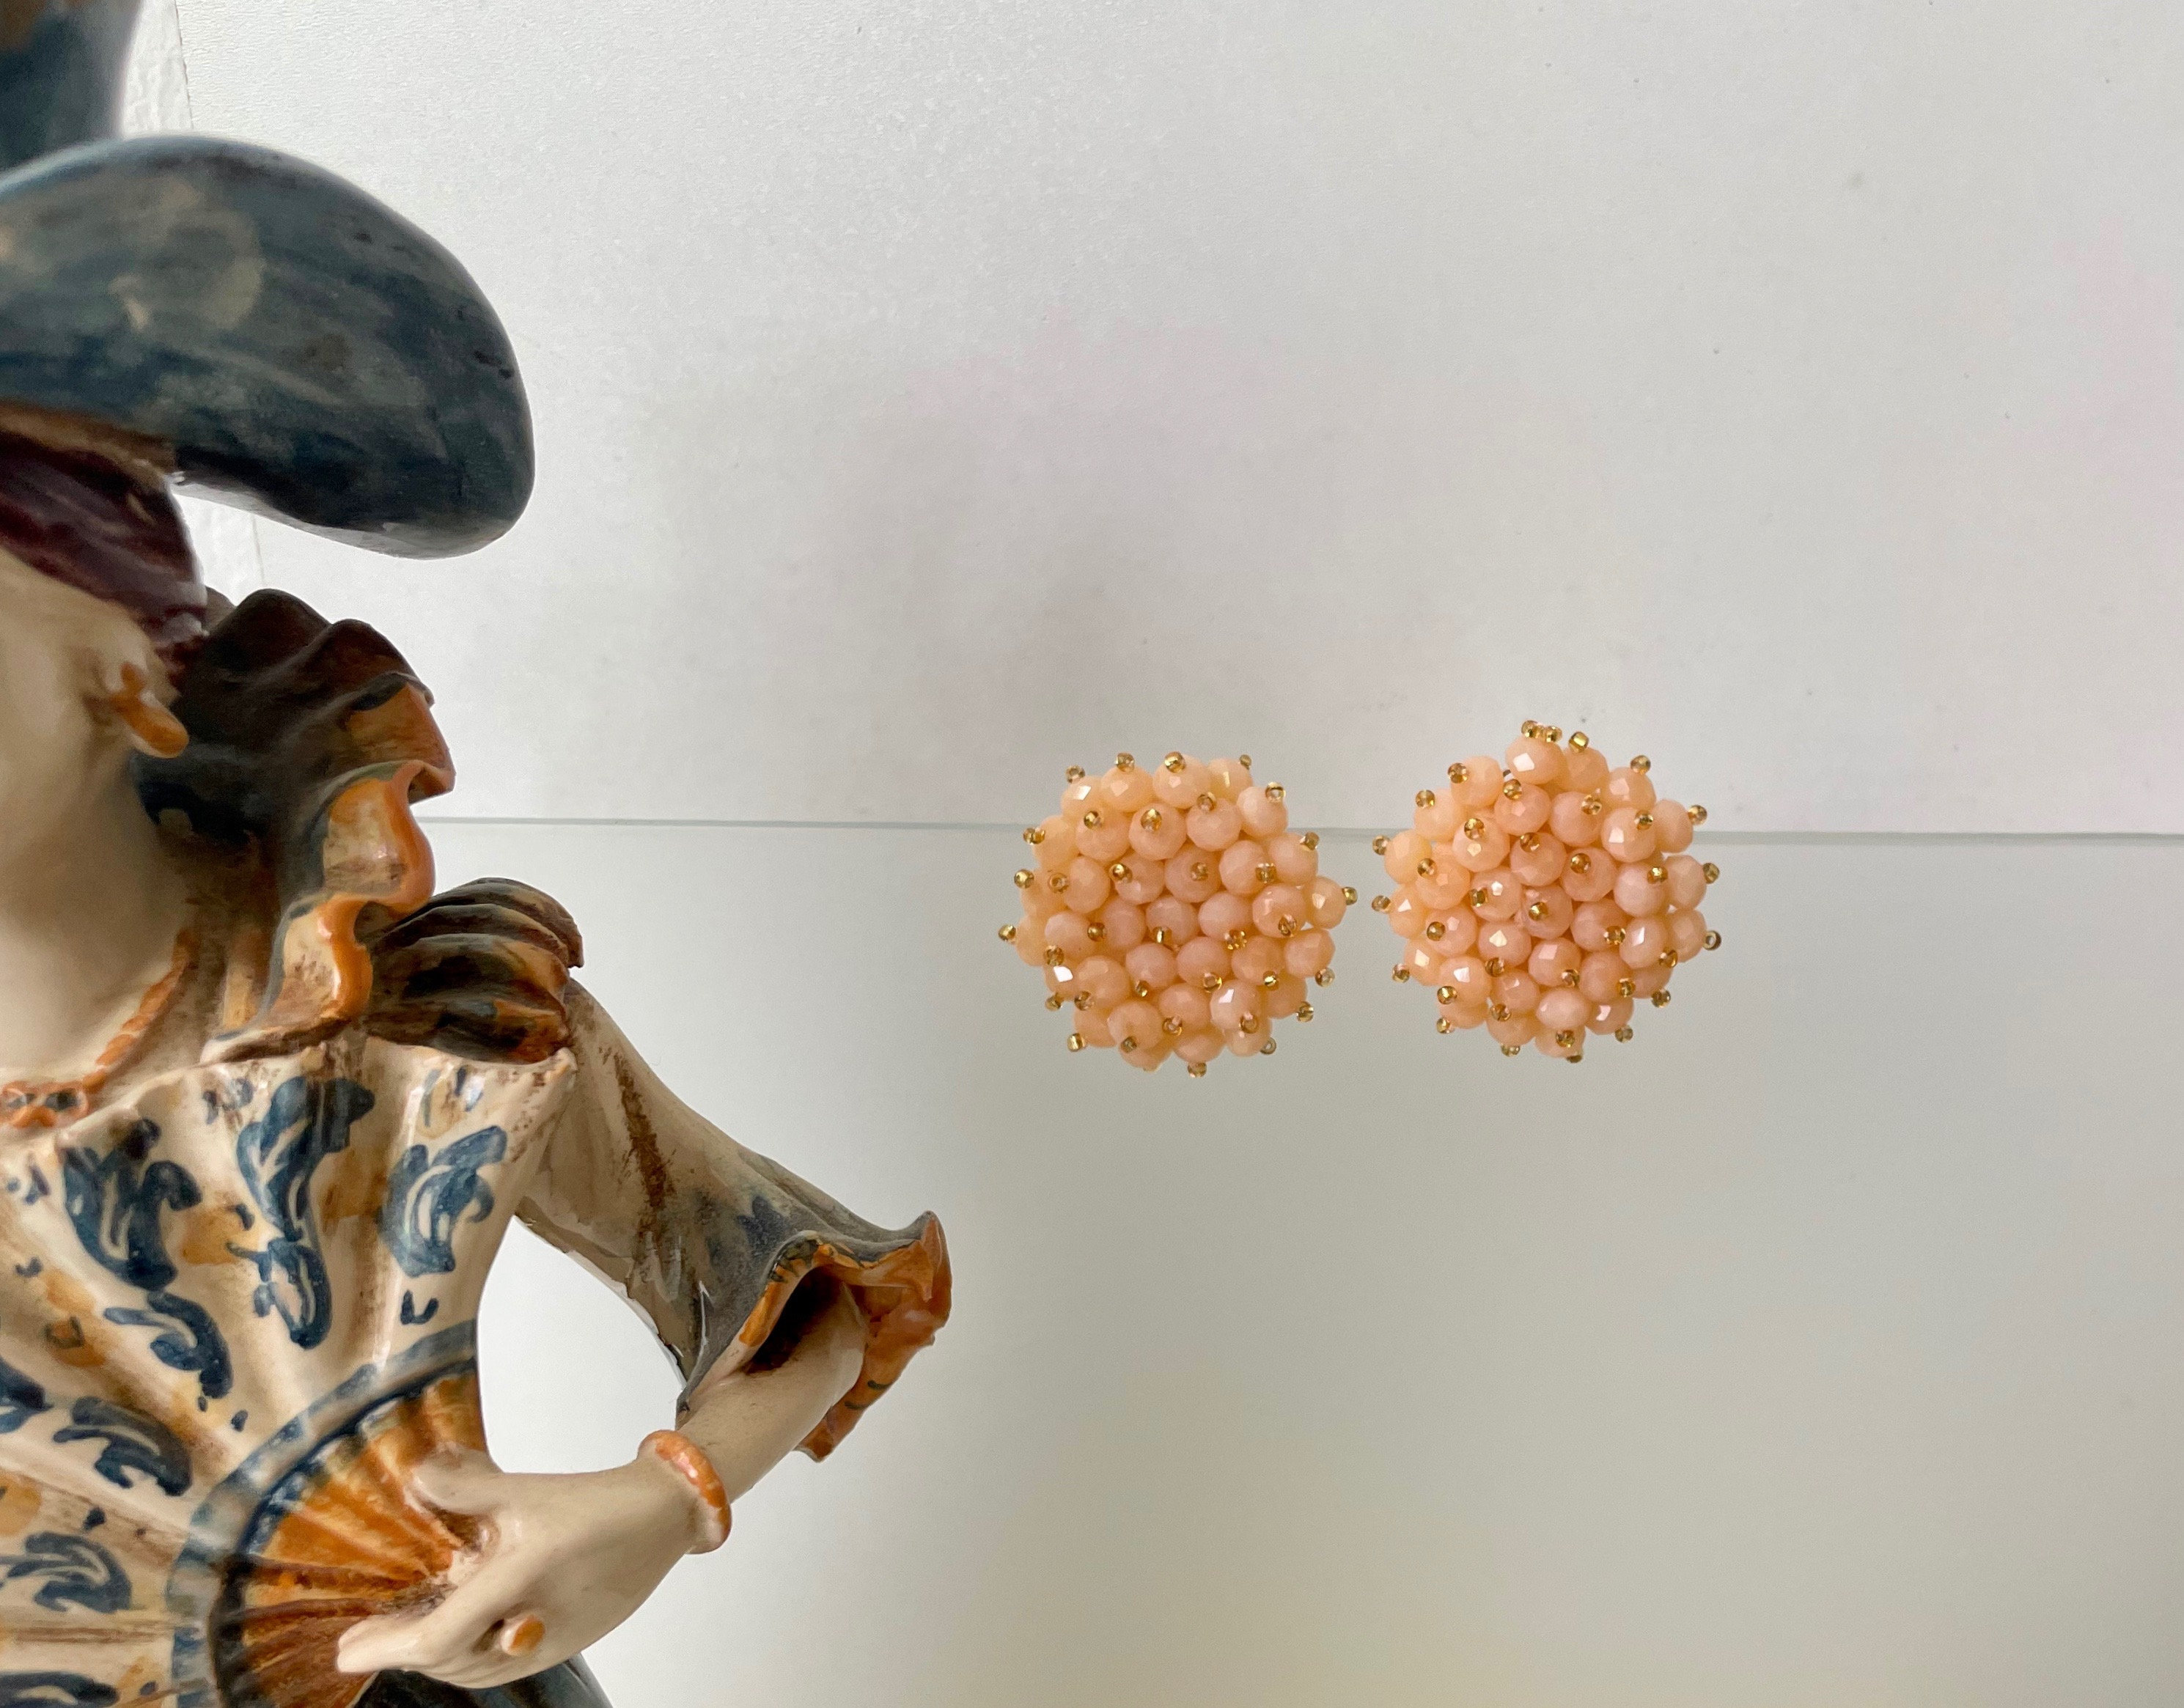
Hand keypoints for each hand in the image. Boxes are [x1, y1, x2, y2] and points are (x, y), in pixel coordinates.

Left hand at [335, 1446, 711, 1689]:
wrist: (662, 1516)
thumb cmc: (600, 1505)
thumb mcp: (526, 1489)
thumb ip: (467, 1487)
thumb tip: (417, 1477)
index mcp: (520, 1581)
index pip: (438, 1638)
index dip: (386, 1648)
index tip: (348, 1648)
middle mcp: (532, 1624)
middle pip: (448, 1661)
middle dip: (403, 1651)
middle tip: (366, 1638)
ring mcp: (550, 1643)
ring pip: (472, 1669)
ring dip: (433, 1656)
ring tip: (405, 1637)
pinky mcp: (564, 1645)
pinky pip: (498, 1665)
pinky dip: (465, 1655)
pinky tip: (457, 1631)